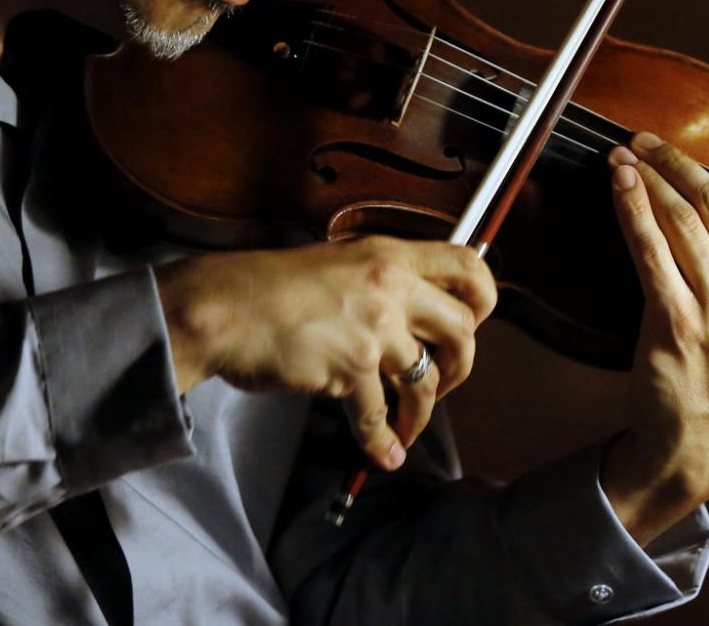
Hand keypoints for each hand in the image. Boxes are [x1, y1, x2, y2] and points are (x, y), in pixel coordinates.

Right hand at [153, 236, 496, 470]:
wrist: (225, 309)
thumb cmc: (269, 288)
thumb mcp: (337, 264)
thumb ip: (377, 284)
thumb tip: (408, 317)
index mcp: (388, 254)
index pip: (468, 264)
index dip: (484, 297)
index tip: (474, 321)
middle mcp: (390, 286)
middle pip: (462, 328)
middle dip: (461, 365)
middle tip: (444, 380)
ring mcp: (372, 327)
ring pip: (426, 379)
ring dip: (422, 412)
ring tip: (408, 427)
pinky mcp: (350, 367)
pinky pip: (378, 416)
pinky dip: (382, 442)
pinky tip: (382, 454)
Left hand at [599, 132, 708, 544]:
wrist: (704, 439)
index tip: (696, 164)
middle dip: (675, 161)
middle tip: (643, 142)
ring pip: (682, 219)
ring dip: (646, 179)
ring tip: (622, 158)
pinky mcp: (676, 321)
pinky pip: (651, 249)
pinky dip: (631, 211)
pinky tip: (618, 188)